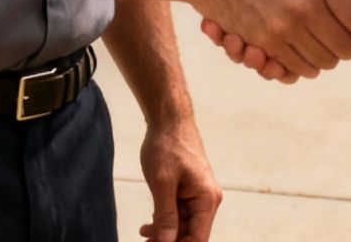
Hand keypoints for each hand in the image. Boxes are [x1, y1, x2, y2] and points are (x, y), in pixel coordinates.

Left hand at [138, 119, 221, 241]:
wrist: (168, 119)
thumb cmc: (167, 146)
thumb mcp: (162, 183)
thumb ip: (165, 215)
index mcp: (207, 199)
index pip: (197, 239)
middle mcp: (207, 200)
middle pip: (190, 234)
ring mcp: (198, 196)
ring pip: (182, 226)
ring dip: (164, 234)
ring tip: (144, 236)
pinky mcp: (188, 192)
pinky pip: (178, 214)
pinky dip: (164, 222)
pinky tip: (148, 227)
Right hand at [192, 0, 350, 79]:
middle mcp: (303, 6)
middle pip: (348, 50)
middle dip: (348, 43)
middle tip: (339, 27)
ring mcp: (281, 28)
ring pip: (323, 63)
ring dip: (323, 53)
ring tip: (317, 33)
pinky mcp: (262, 43)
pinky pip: (295, 69)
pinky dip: (299, 62)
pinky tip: (296, 41)